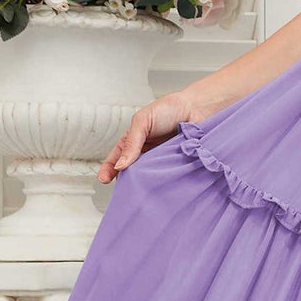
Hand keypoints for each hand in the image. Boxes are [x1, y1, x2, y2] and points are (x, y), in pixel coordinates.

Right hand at [97, 80, 223, 181]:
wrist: (196, 108)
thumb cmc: (168, 109)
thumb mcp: (143, 121)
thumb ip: (131, 142)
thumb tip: (120, 165)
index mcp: (133, 142)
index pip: (116, 159)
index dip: (108, 170)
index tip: (103, 179)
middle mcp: (145, 154)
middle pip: (131, 173)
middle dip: (126, 182)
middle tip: (123, 191)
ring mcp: (160, 162)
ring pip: (148, 178)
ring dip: (144, 185)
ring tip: (140, 193)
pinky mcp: (175, 167)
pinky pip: (166, 178)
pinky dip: (162, 183)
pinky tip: (159, 188)